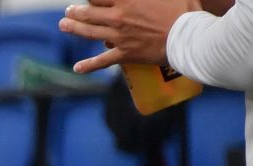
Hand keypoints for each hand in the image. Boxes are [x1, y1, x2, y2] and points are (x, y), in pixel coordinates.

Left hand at [62, 0, 198, 71]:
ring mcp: (119, 36)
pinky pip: (102, 61)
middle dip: (76, 11)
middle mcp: (119, 17)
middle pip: (90, 13)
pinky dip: (88, 65)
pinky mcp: (125, 54)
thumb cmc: (185, 10)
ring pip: (90, 32)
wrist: (189, 37)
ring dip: (74, 28)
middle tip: (68, 10)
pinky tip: (77, 68)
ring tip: (63, 25)